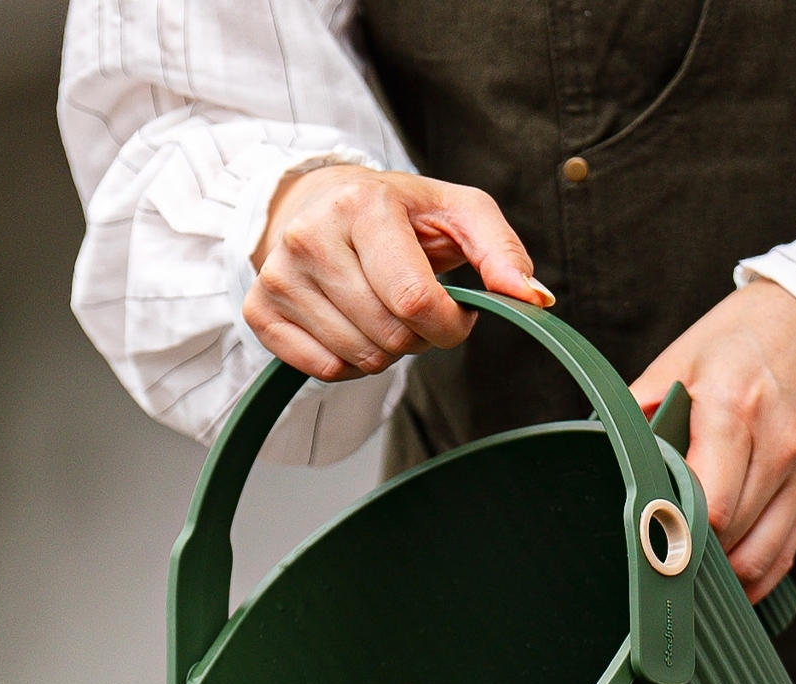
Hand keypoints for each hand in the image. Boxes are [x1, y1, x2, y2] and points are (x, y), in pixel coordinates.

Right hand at [245, 164, 552, 381]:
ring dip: (385, 352)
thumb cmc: (398, 212)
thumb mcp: (458, 212)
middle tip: (414, 309)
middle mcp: (311, 236)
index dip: (447, 326)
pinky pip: (322, 370)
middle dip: (417, 337)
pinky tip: (352, 327)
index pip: (413, 301)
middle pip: (387, 335)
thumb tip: (535, 299)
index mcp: (362, 205)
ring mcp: (279, 275)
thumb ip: (502, 252)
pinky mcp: (260, 309)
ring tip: (383, 312)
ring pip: (357, 358)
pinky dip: (349, 364)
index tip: (456, 317)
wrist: (317, 201)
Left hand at [632, 278, 795, 602]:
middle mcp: (775, 444)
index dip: (673, 530)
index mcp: (733, 408)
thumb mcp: (682, 357)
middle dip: (688, 553)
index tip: (644, 543)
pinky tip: (723, 583)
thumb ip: (639, 407)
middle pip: (729, 534)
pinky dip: (753, 579)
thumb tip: (602, 451)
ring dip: (720, 576)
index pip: (708, 501)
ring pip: (759, 556)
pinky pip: (784, 555)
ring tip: (685, 574)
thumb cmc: (743, 338)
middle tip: (653, 559)